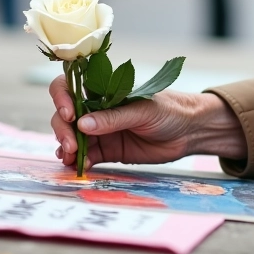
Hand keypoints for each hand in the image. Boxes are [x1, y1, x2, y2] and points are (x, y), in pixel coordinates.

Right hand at [49, 78, 245, 167]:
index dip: (63, 97)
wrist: (190, 132)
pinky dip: (79, 161)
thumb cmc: (170, 110)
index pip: (71, 86)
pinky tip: (79, 167)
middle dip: (63, 129)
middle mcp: (97, 110)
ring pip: (73, 137)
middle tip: (71, 145)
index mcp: (104, 91)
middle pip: (66, 116)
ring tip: (69, 158)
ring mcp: (101, 131)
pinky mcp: (109, 152)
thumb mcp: (143, 110)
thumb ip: (114, 118)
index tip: (69, 113)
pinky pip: (88, 156)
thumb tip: (82, 124)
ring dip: (66, 147)